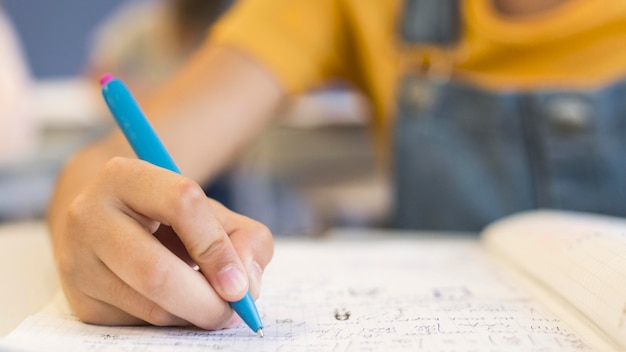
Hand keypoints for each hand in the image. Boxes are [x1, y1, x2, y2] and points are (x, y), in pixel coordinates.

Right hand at [47, 156, 273, 329]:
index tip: (240, 282)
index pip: (181, 204)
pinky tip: (178, 304)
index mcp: (124, 176)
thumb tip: (244, 284)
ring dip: (192, 314)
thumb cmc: (170, 217)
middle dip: (206, 300)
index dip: (217, 248)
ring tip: (210, 304)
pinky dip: (172, 321)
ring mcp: (78, 260)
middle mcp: (89, 215)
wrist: (111, 224)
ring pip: (149, 305)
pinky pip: (138, 323)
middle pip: (157, 271)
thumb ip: (245, 238)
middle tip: (233, 312)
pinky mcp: (80, 299)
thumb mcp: (212, 213)